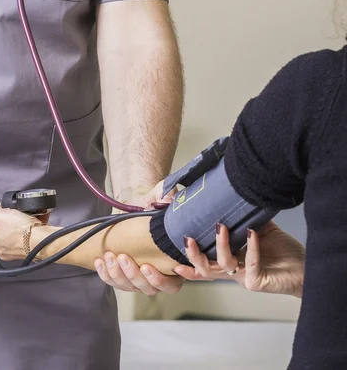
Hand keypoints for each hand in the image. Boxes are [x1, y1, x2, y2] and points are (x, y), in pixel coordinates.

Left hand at [0, 199, 45, 260]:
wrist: (41, 242)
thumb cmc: (20, 231)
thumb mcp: (1, 215)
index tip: (7, 211)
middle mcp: (3, 249)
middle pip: (5, 227)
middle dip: (12, 219)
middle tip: (18, 214)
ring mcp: (17, 250)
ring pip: (18, 231)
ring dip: (23, 222)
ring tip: (29, 217)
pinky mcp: (30, 248)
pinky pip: (29, 234)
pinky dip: (33, 227)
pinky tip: (37, 220)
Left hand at [94, 180, 183, 294]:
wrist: (135, 207)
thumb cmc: (150, 205)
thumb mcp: (158, 196)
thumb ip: (165, 195)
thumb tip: (167, 196)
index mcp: (174, 262)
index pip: (172, 283)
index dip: (160, 279)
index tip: (146, 267)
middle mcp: (159, 273)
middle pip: (149, 288)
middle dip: (133, 274)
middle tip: (123, 257)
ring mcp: (140, 277)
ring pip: (130, 286)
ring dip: (117, 274)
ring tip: (109, 256)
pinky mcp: (124, 275)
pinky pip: (115, 281)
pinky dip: (106, 274)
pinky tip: (99, 261)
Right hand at [175, 221, 304, 297]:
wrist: (306, 268)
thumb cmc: (283, 252)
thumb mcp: (259, 231)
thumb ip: (244, 219)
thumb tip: (233, 195)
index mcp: (229, 262)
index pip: (203, 264)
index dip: (187, 263)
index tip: (172, 255)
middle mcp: (233, 272)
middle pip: (204, 268)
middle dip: (193, 255)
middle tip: (187, 238)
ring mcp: (244, 278)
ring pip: (223, 264)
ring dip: (220, 245)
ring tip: (221, 227)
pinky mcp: (258, 282)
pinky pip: (250, 264)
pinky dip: (250, 247)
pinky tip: (252, 233)